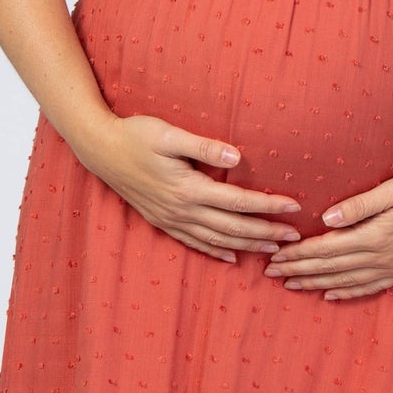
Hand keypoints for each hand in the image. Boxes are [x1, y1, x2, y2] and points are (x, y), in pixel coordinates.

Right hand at [78, 113, 302, 262]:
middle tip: (294, 238)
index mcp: (188, 188)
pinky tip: (232, 257)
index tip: (294, 207)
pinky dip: (216, 252)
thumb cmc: (135, 135)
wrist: (99, 149)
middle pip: (233, 228)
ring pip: (217, 240)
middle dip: (266, 234)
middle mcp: (182, 210)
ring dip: (246, 246)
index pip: (238, 201)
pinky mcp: (162, 221)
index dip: (268, 206)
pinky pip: (194, 243)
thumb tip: (237, 157)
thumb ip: (204, 147)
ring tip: (272, 251)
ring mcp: (171, 219)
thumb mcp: (169, 134)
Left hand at [261, 163, 392, 299]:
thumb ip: (360, 205)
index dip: (299, 254)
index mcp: (376, 235)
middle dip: (300, 271)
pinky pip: (370, 287)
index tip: (276, 256)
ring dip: (317, 284)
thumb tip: (326, 218)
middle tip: (272, 273)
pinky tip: (332, 296)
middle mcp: (383, 257)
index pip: (327, 248)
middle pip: (332, 268)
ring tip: (293, 286)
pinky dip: (348, 293)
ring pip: (347, 281)